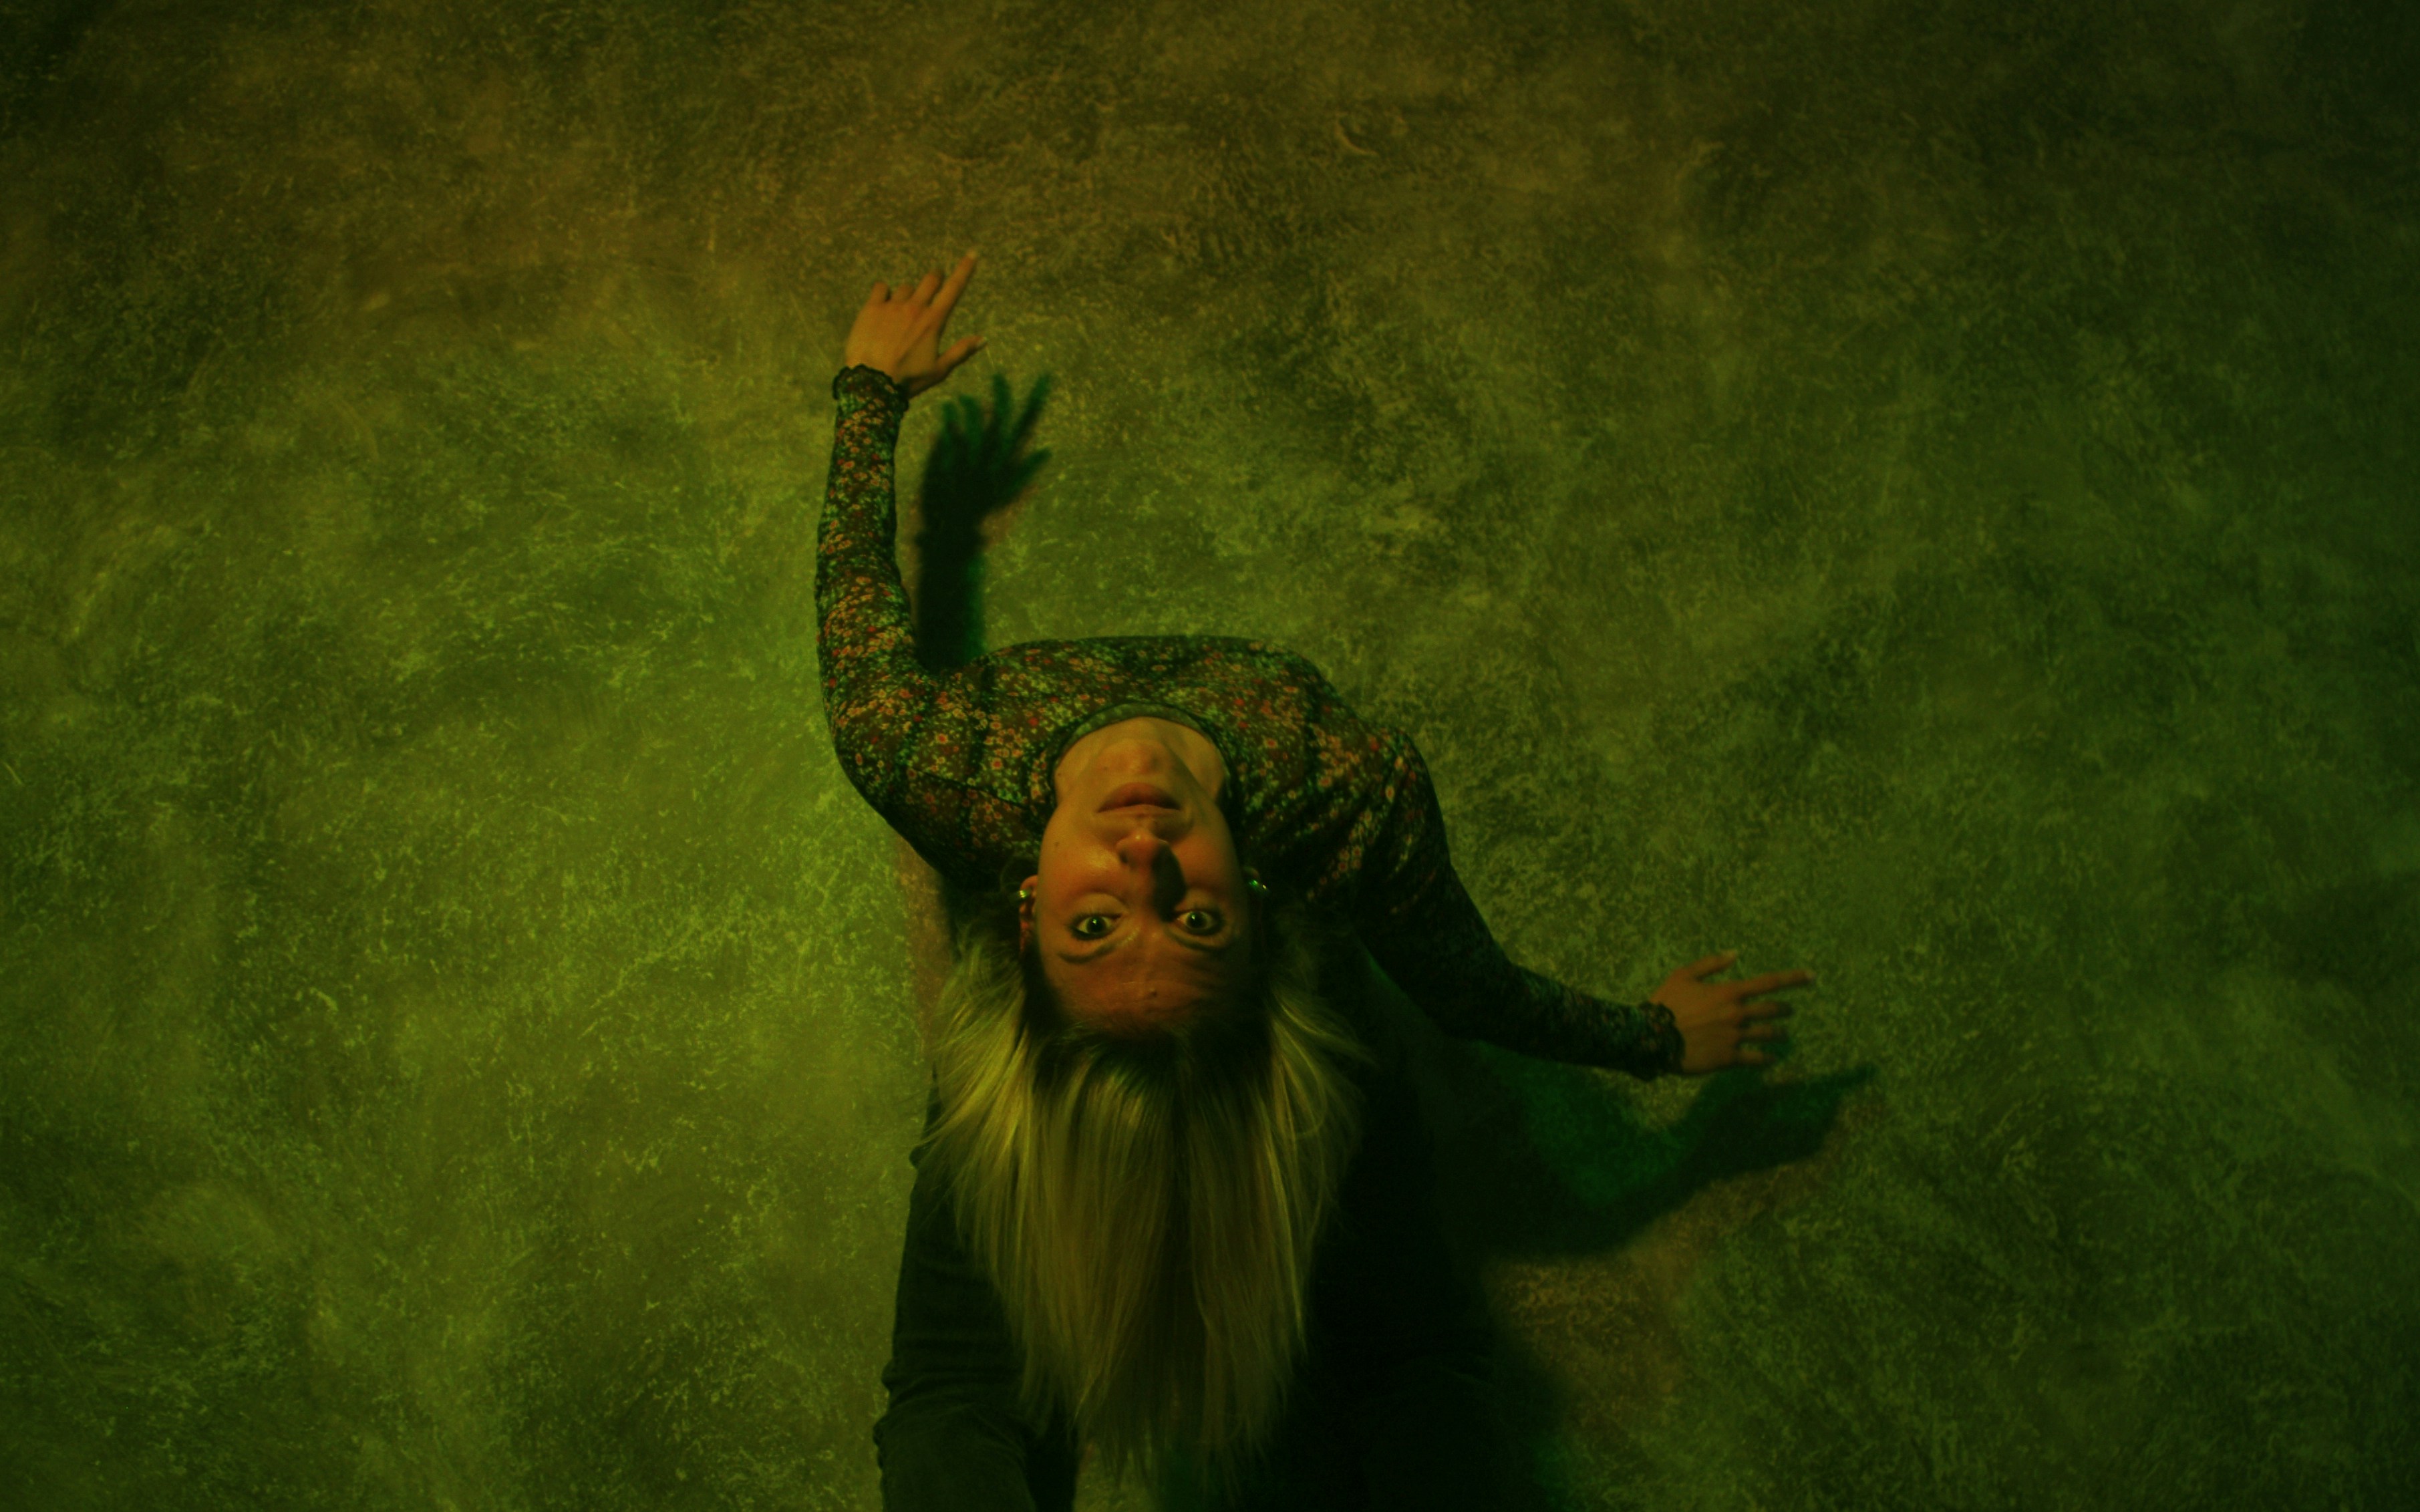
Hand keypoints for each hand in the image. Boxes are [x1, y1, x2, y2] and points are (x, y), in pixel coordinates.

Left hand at [844, 251, 984, 398]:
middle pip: (930, 279)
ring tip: (902, 311)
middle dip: (935, 278)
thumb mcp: (939, 370)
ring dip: (909, 294)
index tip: (972, 254)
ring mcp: (892, 306)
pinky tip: (883, 304)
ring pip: (906, 287)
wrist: (872, 383)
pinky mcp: (871, 308)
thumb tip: (984, 339)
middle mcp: (915, 308)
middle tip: (934, 283)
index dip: (965, 269)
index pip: (954, 289)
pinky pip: (881, 288)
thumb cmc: (908, 379)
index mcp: (933, 321)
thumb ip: (961, 351)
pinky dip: (884, 292)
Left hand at [919, 370, 1053, 545]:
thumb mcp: (1009, 491)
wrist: (954, 533)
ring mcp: (973, 463)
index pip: (1026, 426)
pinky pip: (952, 436)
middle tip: (999, 376)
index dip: (1035, 401)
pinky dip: (951, 419)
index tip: (1044, 378)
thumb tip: (1046, 450)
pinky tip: (948, 405)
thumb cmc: (982, 510)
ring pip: (977, 427)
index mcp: (1009, 463)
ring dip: (972, 408)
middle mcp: (994, 461)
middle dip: (1003, 396)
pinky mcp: (951, 466)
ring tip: (963, 397)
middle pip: (1003, 422)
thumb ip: (1026, 468)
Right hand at [1654, 950, 1812, 1073]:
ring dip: (1779, 1034)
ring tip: (1783, 1036)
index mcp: (1729, 992)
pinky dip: (1766, 1058)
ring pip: (1768, 1035)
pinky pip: (1756, 1058)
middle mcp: (1737, 1013)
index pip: (1769, 983)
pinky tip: (1771, 1059)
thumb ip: (1711, 964)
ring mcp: (1735, 1037)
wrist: (1653, 1037)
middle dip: (1784, 1010)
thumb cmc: (1666, 1003)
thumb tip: (1735, 954)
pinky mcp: (1729, 1057)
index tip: (1812, 976)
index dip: (1793, 978)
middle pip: (1772, 1010)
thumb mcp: (1683, 975)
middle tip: (1788, 1011)